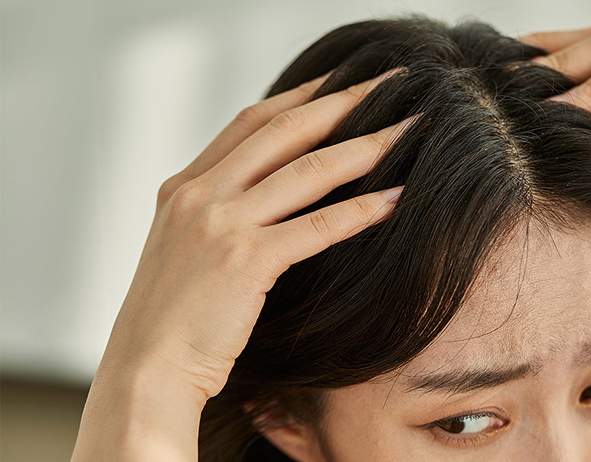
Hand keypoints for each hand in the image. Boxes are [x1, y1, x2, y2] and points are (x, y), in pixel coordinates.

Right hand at [72, 67, 412, 459]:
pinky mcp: (244, 260)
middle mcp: (200, 194)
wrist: (146, 369)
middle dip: (343, 101)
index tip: (340, 80)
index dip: (300, 95)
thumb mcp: (184, 248)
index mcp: (184, 186)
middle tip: (389, 85)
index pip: (250, 122)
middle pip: (284, 131)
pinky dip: (361, 209)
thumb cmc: (174, 318)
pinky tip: (395, 199)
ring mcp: (220, 224)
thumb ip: (218, 211)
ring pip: (308, 171)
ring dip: (365, 147)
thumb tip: (273, 191)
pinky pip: (317, 225)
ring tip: (408, 131)